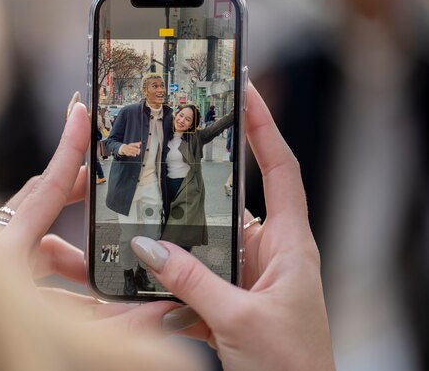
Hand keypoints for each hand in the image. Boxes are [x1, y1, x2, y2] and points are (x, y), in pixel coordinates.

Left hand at [0, 98, 185, 332]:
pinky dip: (60, 283)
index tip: (81, 109)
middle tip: (115, 198)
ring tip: (110, 274)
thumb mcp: (61, 337)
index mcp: (2, 252)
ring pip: (39, 247)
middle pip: (44, 211)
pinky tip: (87, 304)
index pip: (45, 188)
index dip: (69, 147)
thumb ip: (116, 329)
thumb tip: (165, 313)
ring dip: (76, 260)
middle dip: (82, 208)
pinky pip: (30, 272)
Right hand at [130, 82, 334, 369]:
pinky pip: (193, 276)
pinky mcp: (227, 298)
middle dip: (198, 181)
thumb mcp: (240, 320)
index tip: (245, 90)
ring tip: (140, 223)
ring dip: (175, 240)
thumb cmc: (292, 366)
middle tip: (168, 148)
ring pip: (204, 242)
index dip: (264, 128)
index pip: (280, 171)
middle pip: (231, 201)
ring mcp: (246, 276)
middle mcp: (268, 253)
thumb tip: (148, 248)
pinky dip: (169, 280)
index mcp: (289, 246)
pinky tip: (143, 282)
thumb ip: (193, 282)